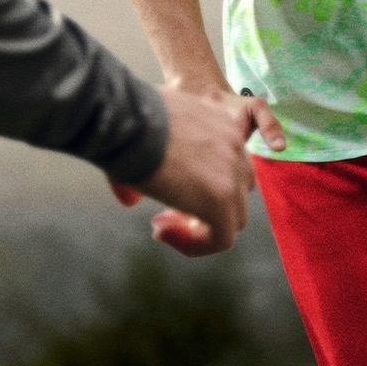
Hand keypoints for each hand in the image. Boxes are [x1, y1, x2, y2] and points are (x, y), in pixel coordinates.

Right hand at [108, 87, 284, 255]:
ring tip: (163, 226)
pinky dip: (197, 245)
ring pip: (234, 216)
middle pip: (238, 187)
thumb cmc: (128, 121)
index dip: (205, 181)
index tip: (171, 188)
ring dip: (201, 227)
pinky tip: (163, 234)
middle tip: (167, 211)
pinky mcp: (221, 198)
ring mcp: (232, 172)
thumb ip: (151, 165)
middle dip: (206, 204)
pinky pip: (222, 238)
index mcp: (224, 122)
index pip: (231, 161)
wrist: (128, 120)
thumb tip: (130, 202)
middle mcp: (235, 144)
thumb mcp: (147, 135)